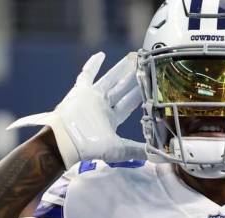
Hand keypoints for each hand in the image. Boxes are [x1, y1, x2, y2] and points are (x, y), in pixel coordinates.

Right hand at [8, 52, 145, 167]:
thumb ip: (137, 150)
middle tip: (143, 65)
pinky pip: (86, 75)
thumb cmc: (90, 146)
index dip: (140, 94)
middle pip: (121, 89)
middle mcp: (103, 106)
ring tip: (131, 58)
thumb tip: (158, 156)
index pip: (129, 103)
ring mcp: (92, 97)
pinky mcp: (80, 91)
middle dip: (132, 78)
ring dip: (120, 69)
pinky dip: (92, 65)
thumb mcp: (118, 150)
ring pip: (109, 79)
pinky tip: (101, 55)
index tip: (150, 84)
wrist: (66, 141)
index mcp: (112, 119)